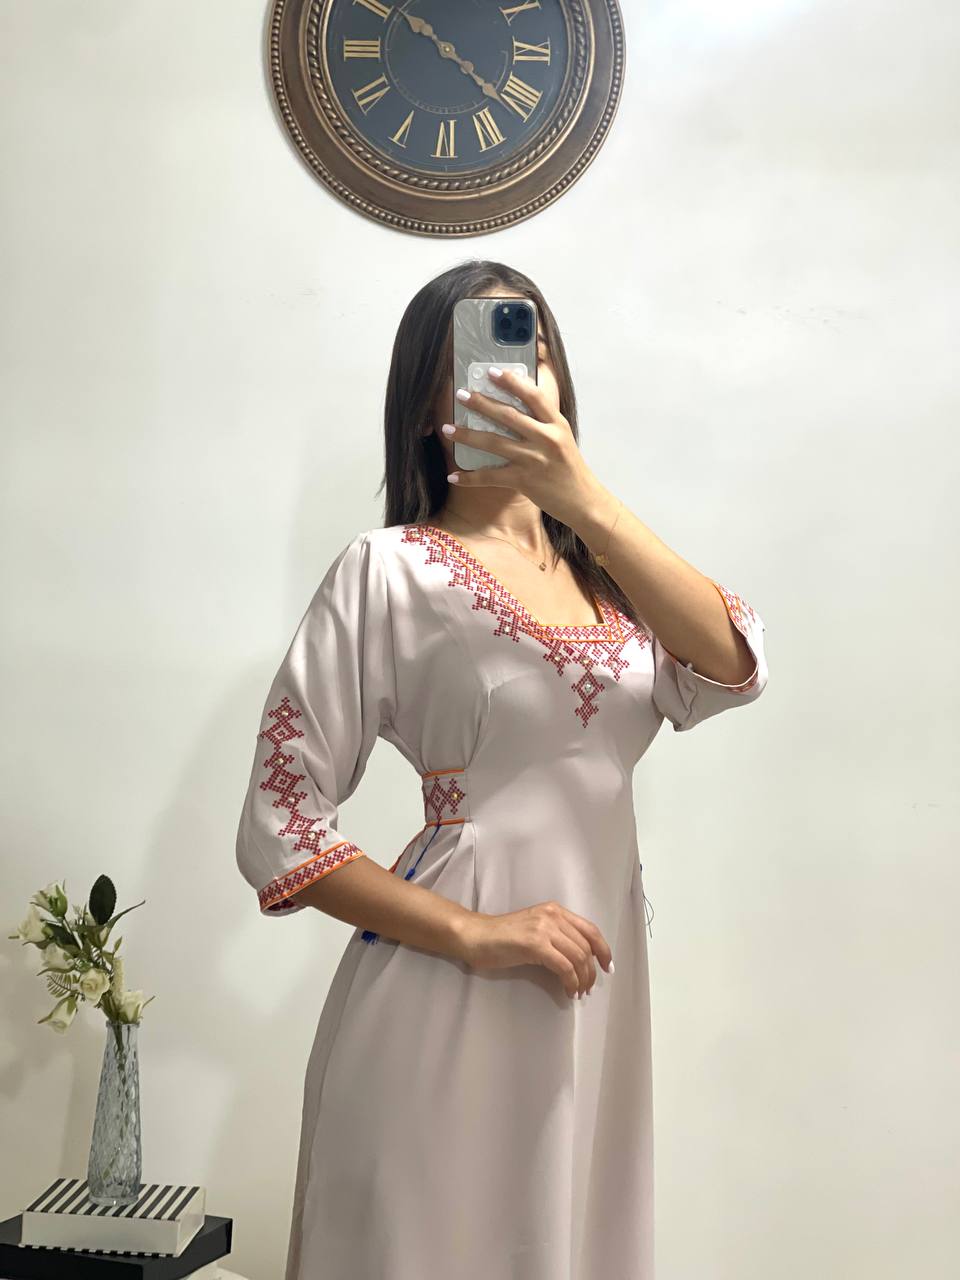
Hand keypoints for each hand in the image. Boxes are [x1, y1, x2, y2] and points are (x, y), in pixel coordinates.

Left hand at [442, 368, 603, 529]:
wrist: (583, 501)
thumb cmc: (569, 469)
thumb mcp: (562, 438)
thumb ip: (543, 423)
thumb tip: (514, 407)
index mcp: (556, 424)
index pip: (533, 396)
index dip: (512, 382)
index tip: (492, 371)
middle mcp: (545, 438)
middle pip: (508, 415)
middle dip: (481, 403)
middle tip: (461, 394)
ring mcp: (534, 460)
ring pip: (494, 443)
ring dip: (467, 435)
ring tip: (448, 429)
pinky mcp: (524, 481)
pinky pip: (491, 476)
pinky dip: (470, 478)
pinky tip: (454, 476)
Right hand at [454, 901, 613, 998]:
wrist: (476, 937)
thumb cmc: (502, 937)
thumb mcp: (535, 930)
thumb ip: (557, 936)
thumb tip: (579, 960)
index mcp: (555, 910)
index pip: (590, 929)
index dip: (603, 949)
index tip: (607, 967)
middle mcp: (553, 915)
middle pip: (586, 946)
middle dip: (591, 971)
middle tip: (588, 988)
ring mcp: (544, 928)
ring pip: (578, 957)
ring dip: (582, 980)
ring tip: (578, 992)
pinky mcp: (535, 944)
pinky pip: (564, 967)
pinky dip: (570, 982)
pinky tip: (568, 991)